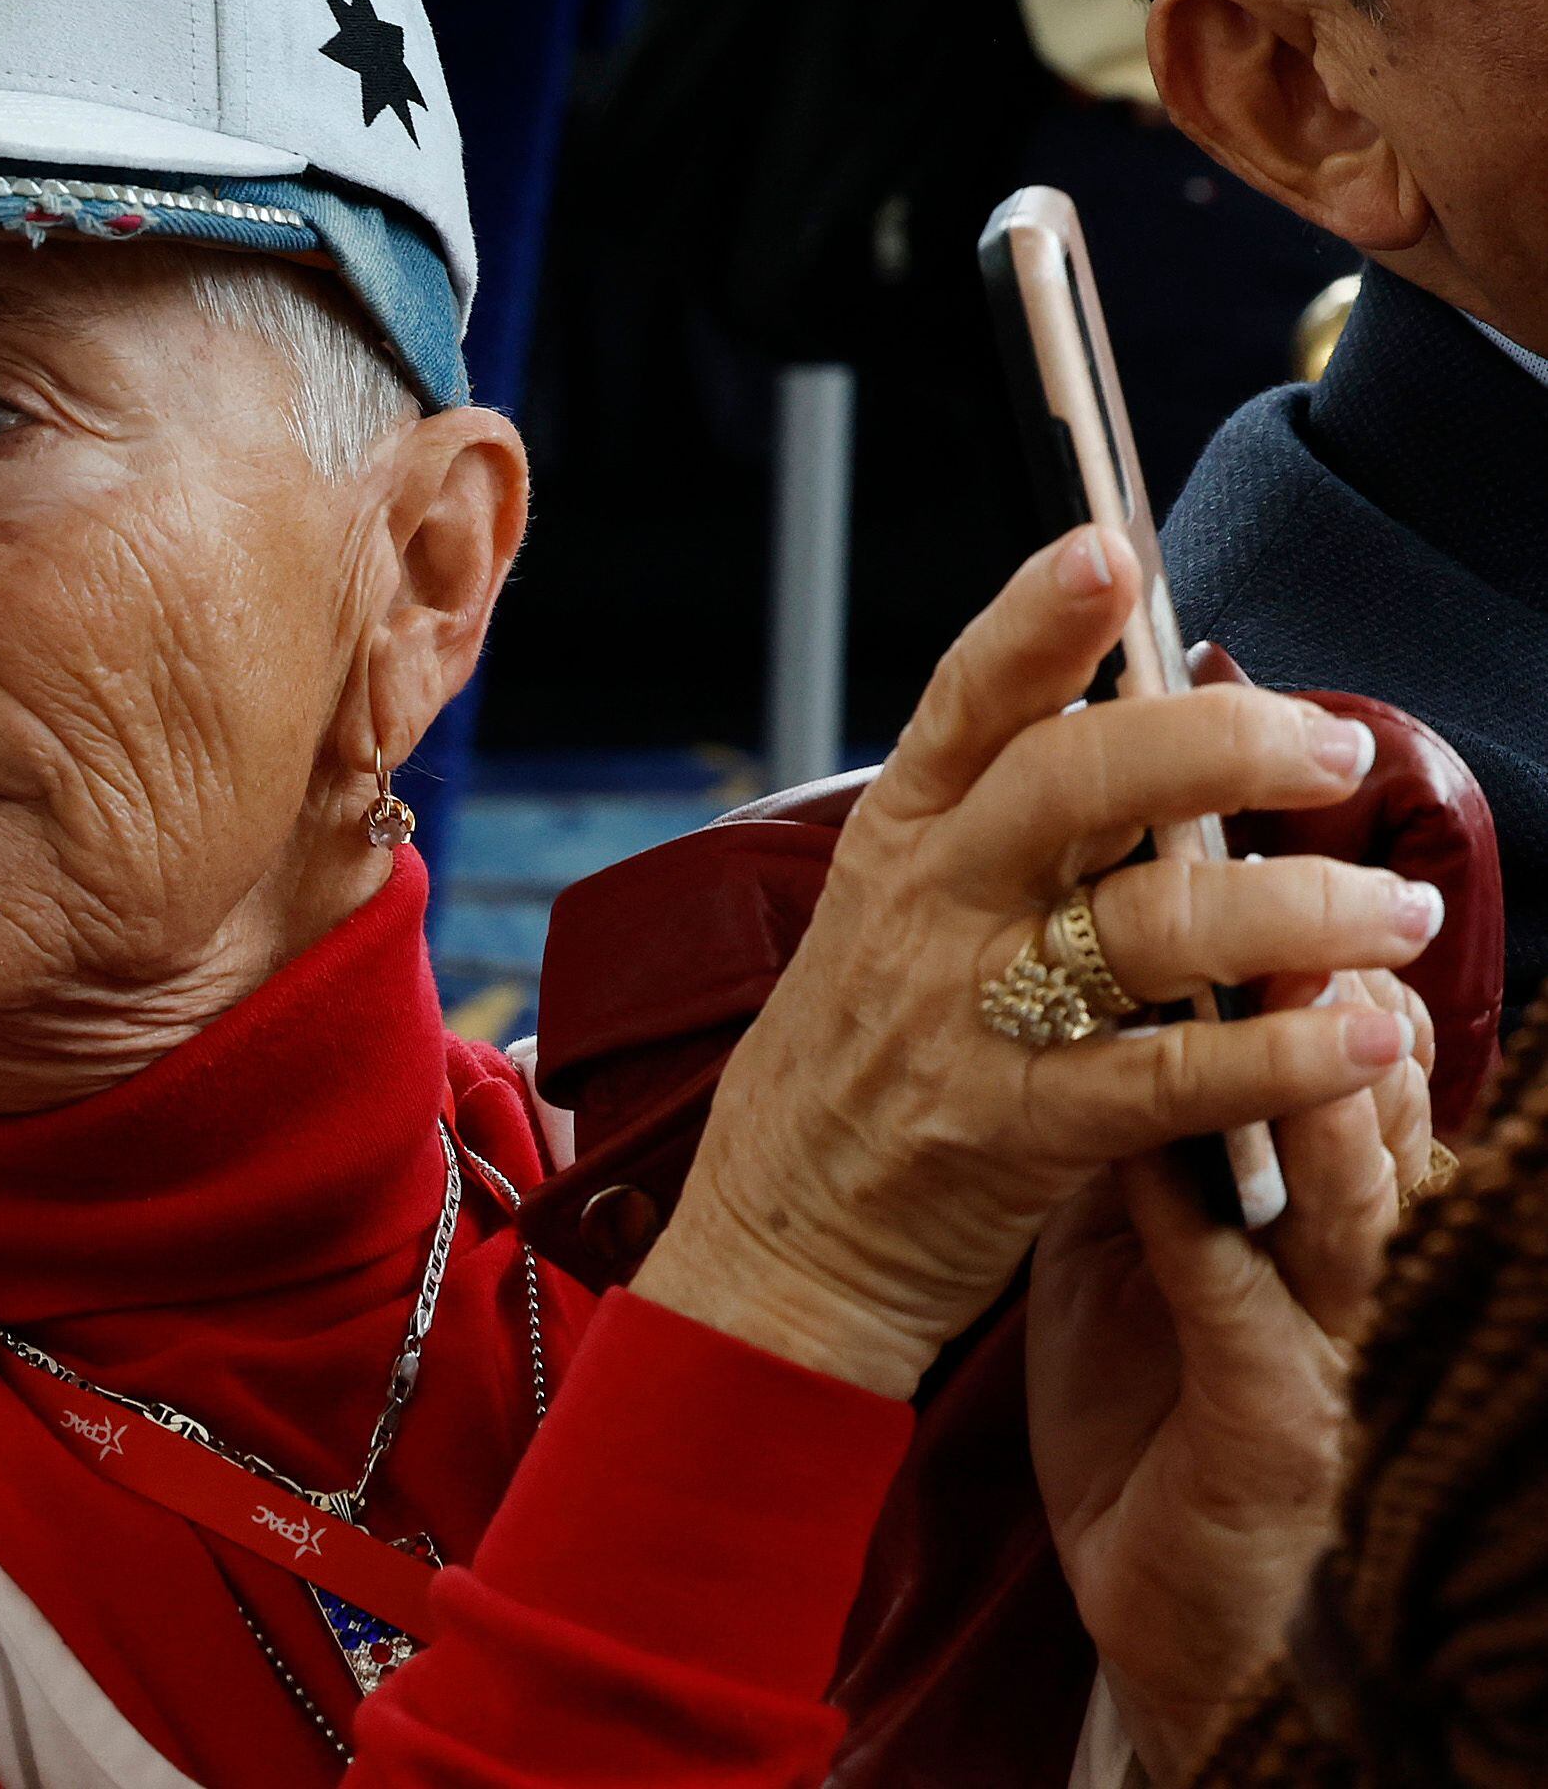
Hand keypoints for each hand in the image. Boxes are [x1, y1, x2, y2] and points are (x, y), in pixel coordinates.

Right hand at [635, 525, 1444, 1399]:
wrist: (782, 1234)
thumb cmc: (865, 1060)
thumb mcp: (896, 913)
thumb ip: (1007, 828)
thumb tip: (1159, 724)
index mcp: (901, 837)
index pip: (970, 701)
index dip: (1036, 621)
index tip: (1107, 551)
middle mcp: (927, 908)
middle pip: (1072, 785)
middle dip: (1217, 746)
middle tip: (1325, 746)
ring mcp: (966, 1017)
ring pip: (1148, 929)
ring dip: (1299, 911)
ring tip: (1392, 909)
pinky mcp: (1017, 1130)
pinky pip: (1170, 1080)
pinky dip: (1283, 1054)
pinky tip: (1365, 1035)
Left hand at [1029, 966, 1432, 1780]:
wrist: (1158, 1608)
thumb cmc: (1148, 1407)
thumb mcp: (1139, 1239)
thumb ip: (1140, 1119)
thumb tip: (1095, 978)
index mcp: (1306, 1209)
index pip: (1342, 1059)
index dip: (1322, 961)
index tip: (1270, 857)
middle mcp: (1341, 1266)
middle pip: (1371, 1109)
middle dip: (1345, 1002)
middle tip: (1300, 894)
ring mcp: (1326, 1351)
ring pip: (1351, 1204)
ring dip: (1326, 1105)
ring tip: (1294, 1002)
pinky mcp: (1274, 1433)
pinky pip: (1242, 1316)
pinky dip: (1209, 1242)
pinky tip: (1169, 1178)